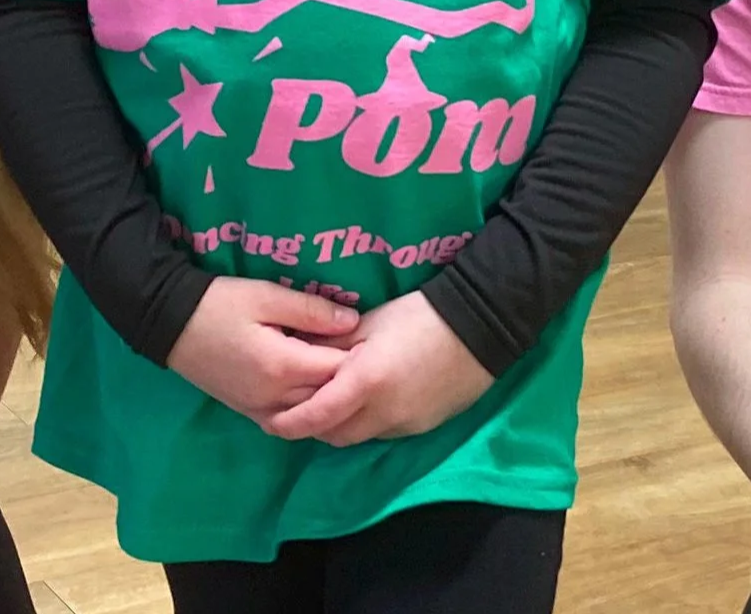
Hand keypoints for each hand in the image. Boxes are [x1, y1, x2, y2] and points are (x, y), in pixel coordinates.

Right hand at [166, 278, 357, 424]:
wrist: (170, 324)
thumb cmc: (219, 303)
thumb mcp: (266, 295)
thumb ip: (312, 310)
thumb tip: (353, 320)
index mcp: (282, 366)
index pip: (337, 371)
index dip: (360, 356)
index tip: (373, 339)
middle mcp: (274, 397)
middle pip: (327, 396)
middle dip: (347, 377)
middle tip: (365, 354)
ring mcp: (259, 409)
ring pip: (310, 412)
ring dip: (327, 394)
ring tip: (342, 370)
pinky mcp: (248, 411)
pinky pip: (288, 419)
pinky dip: (306, 407)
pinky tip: (314, 389)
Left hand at [261, 291, 491, 446]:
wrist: (481, 326)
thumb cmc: (420, 315)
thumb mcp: (369, 323)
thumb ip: (331, 345)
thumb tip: (299, 355)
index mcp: (366, 382)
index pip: (317, 415)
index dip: (290, 423)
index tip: (269, 422)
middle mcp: (384, 412)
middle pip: (335, 434)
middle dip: (312, 426)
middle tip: (296, 410)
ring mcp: (407, 424)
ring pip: (361, 436)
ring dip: (341, 426)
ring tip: (330, 404)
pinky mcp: (424, 426)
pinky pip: (385, 432)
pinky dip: (368, 422)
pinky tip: (368, 402)